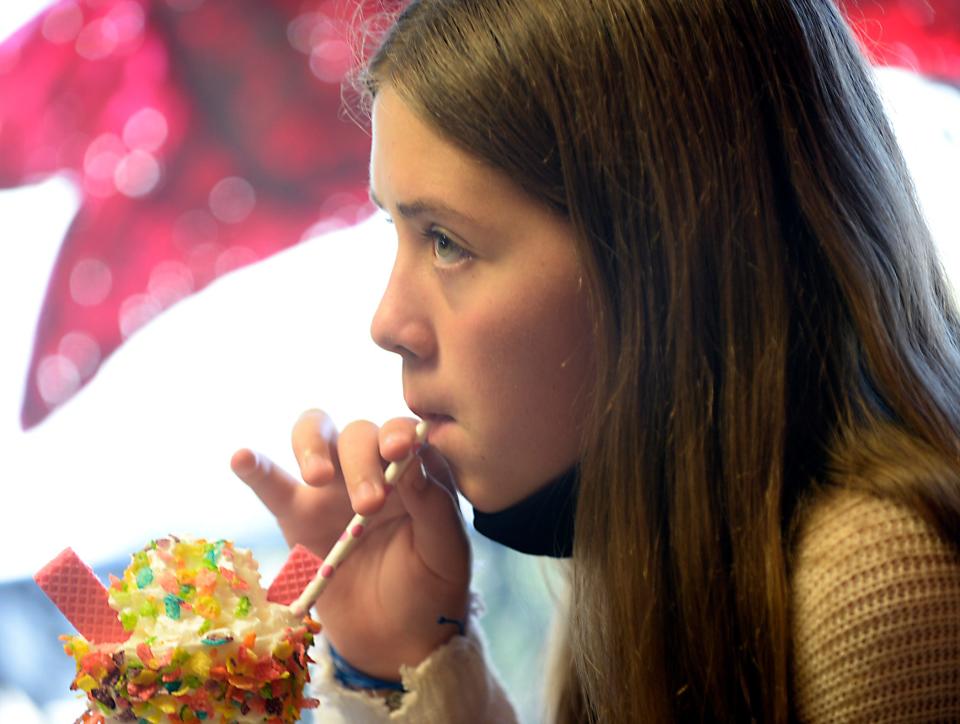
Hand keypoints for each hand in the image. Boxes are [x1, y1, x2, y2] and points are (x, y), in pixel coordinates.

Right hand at [231, 409, 470, 679]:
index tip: (399, 450)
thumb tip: (412, 459)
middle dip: (361, 461)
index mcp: (415, 471)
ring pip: (316, 436)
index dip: (398, 432)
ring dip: (312, 446)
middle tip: (369, 505)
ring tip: (316, 477)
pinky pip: (273, 485)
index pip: (403, 432)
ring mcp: (333, 490)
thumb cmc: (431, 588)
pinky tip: (242, 457)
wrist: (398, 640)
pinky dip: (255, 468)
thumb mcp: (446, 552)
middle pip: (358, 435)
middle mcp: (373, 469)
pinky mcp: (298, 516)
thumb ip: (435, 504)